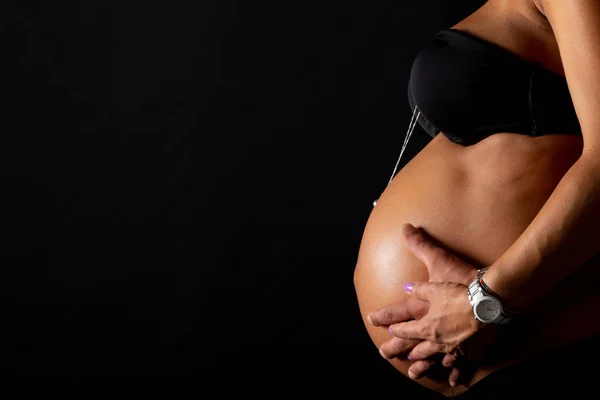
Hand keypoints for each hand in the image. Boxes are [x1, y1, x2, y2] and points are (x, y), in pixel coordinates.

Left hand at [368, 223, 480, 384]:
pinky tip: (453, 380)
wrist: (490, 301)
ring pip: (433, 358)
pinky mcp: (470, 351)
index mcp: (425, 320)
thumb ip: (419, 265)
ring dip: (422, 365)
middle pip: (413, 345)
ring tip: (414, 373)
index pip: (401, 322)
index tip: (375, 323)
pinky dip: (456, 372)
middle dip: (398, 349)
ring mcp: (452, 347)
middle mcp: (435, 337)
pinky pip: (461, 365)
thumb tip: (405, 257)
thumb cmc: (462, 285)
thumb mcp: (437, 269)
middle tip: (385, 353)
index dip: (387, 321)